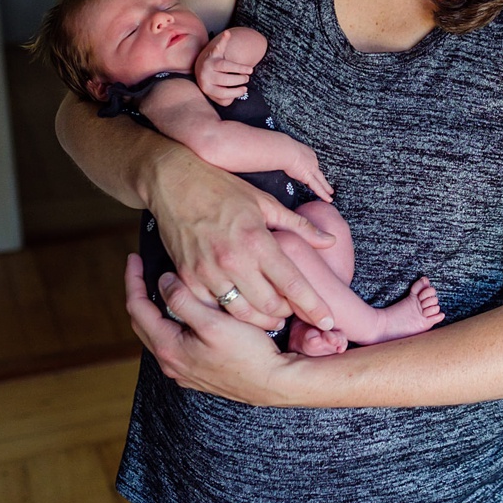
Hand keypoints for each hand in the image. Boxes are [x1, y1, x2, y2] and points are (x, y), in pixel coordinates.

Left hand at [125, 254, 293, 404]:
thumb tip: (164, 281)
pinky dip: (171, 322)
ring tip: (162, 287)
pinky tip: (185, 313)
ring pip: (158, 333)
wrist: (272, 382)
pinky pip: (174, 343)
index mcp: (169, 348)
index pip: (137, 308)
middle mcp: (170, 362)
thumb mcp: (214, 322)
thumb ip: (185, 301)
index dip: (133, 281)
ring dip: (156, 309)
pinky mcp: (197, 372)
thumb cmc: (248, 354)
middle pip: (143, 322)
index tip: (135, 259)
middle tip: (141, 270)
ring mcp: (183, 370)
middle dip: (139, 293)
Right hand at [142, 147, 337, 331]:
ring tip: (271, 315)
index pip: (292, 284)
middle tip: (293, 311)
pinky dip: (228, 313)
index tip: (328, 322)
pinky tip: (238, 308)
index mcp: (257, 241)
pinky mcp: (187, 277)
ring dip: (260, 319)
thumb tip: (329, 240)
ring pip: (241, 313)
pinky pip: (211, 308)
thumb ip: (299, 226)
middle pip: (269, 306)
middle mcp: (233, 261)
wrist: (173, 181)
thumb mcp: (265, 202)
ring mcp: (207, 272)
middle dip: (286, 314)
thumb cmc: (222, 189)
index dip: (313, 306)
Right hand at [195, 30, 252, 105]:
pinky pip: (220, 101)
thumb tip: (228, 32)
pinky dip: (230, 99)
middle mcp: (205, 75)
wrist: (199, 69)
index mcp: (210, 63)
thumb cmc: (213, 60)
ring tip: (245, 88)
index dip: (240, 68)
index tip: (251, 70)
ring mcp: (205, 86)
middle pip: (225, 80)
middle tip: (247, 78)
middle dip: (239, 80)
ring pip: (222, 93)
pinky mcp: (207, 94)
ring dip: (236, 92)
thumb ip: (223, 43)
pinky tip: (236, 94)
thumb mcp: (217, 51)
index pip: (226, 66)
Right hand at [283, 137, 334, 200]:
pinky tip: (328, 199)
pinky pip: (318, 187)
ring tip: (330, 193)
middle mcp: (312, 161)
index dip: (312, 168)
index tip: (311, 172)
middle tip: (328, 185)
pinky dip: (323, 194)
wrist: (286, 151)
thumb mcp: (288, 149)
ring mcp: (312, 169)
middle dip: (322, 179)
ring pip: (321, 180)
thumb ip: (288, 155)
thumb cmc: (283, 148)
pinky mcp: (308, 176)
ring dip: (326, 187)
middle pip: (319, 172)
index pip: (312, 163)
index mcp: (308, 153)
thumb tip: (282, 157)